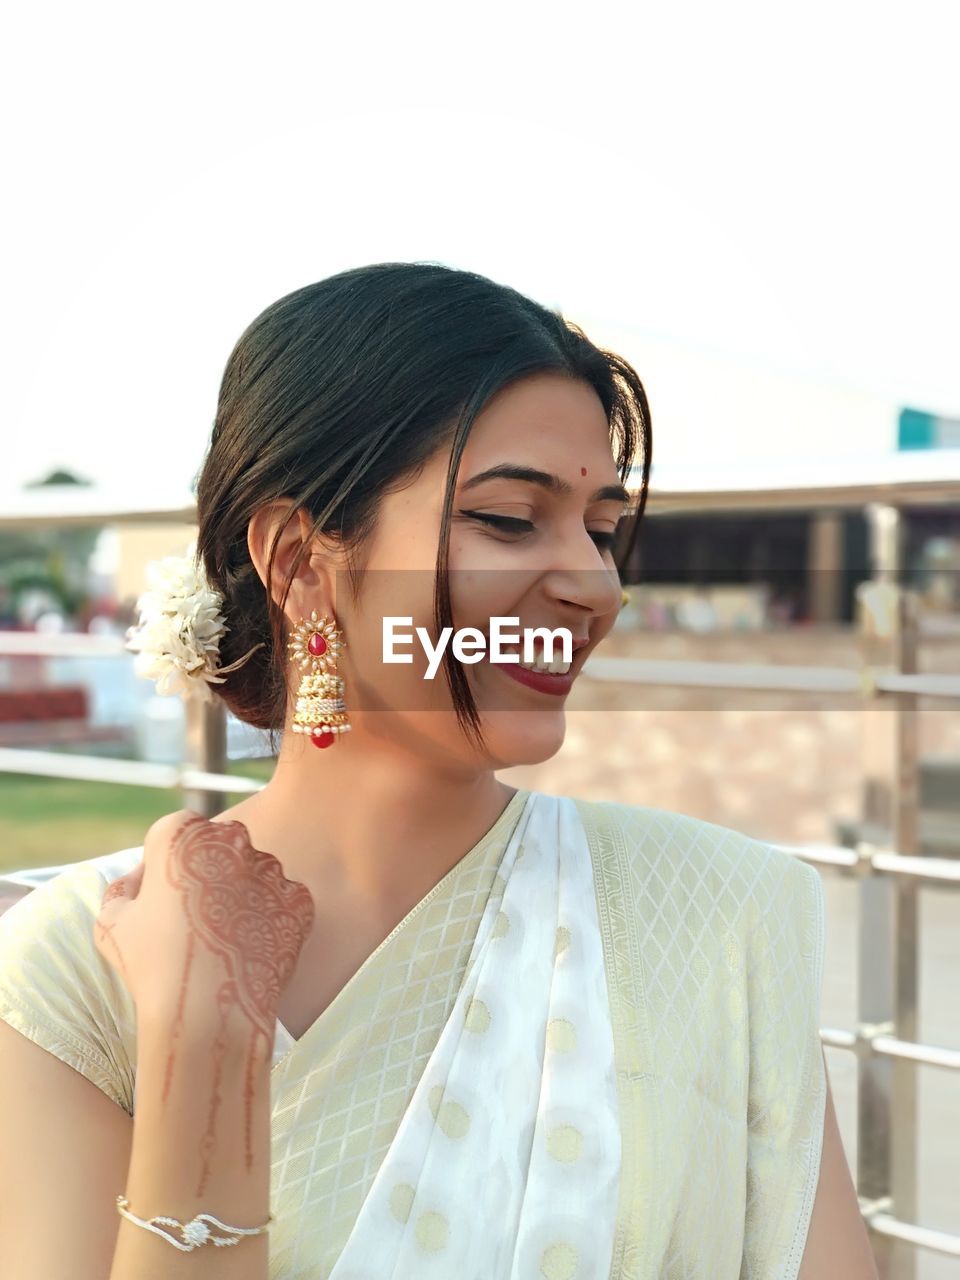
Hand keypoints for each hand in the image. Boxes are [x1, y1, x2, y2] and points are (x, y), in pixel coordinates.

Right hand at [94, 810, 314, 1049]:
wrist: (208, 1015)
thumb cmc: (152, 967)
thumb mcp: (112, 924)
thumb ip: (123, 890)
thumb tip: (138, 880)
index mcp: (182, 837)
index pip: (175, 830)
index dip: (165, 861)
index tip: (161, 894)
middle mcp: (232, 841)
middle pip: (218, 845)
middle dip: (207, 872)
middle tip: (194, 918)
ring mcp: (270, 870)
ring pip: (254, 872)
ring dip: (241, 893)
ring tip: (222, 940)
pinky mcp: (299, 900)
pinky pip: (281, 902)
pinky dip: (269, 919)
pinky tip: (248, 950)